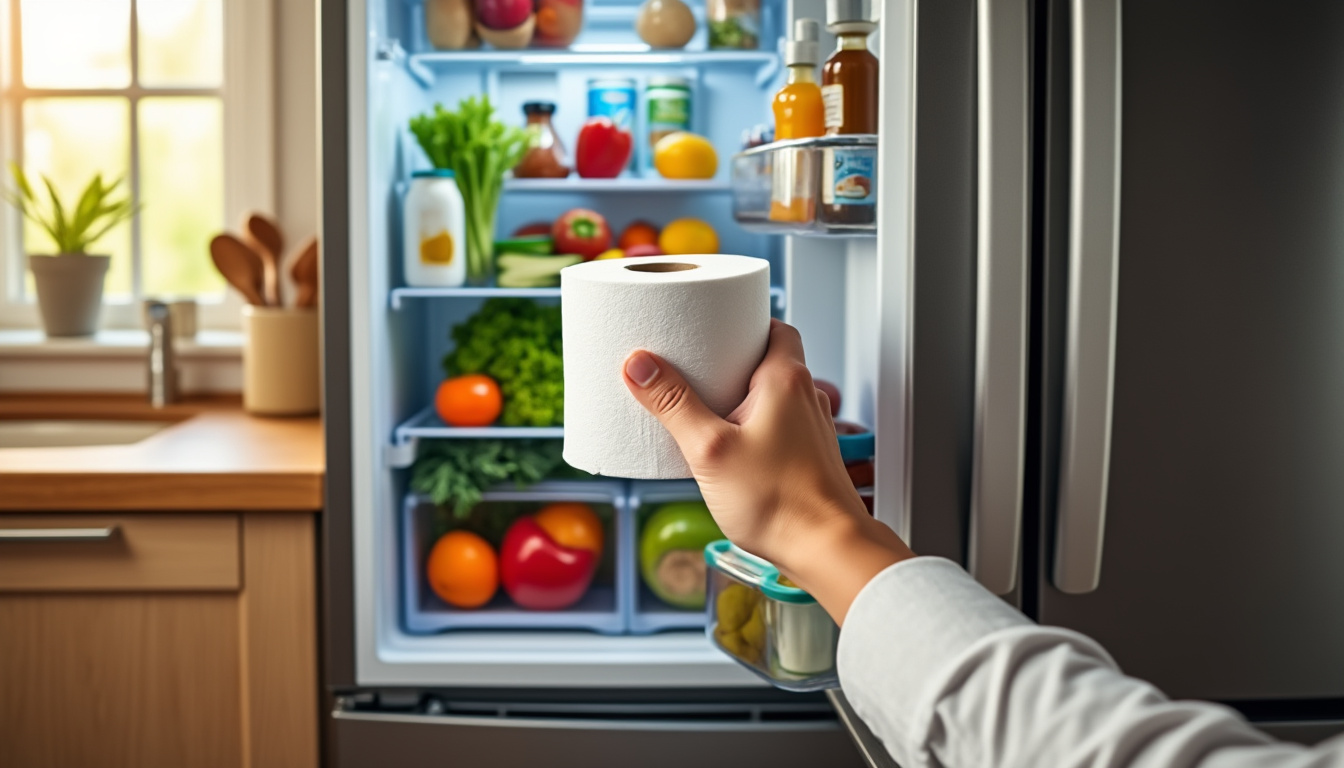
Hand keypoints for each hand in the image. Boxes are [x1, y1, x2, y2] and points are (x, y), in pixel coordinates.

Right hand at [623, 320, 913, 622]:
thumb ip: (673, 405)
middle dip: (732, 358)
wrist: (825, 549)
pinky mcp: (807, 456)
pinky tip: (725, 445)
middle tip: (695, 362)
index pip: (773, 325)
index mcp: (786, 380)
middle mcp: (805, 397)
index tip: (709, 322)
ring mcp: (811, 428)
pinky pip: (777, 424)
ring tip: (703, 404)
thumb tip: (640, 365)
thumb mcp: (709, 449)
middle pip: (769, 358)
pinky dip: (751, 423)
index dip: (743, 320)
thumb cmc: (780, 502)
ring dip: (741, 393)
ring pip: (774, 394)